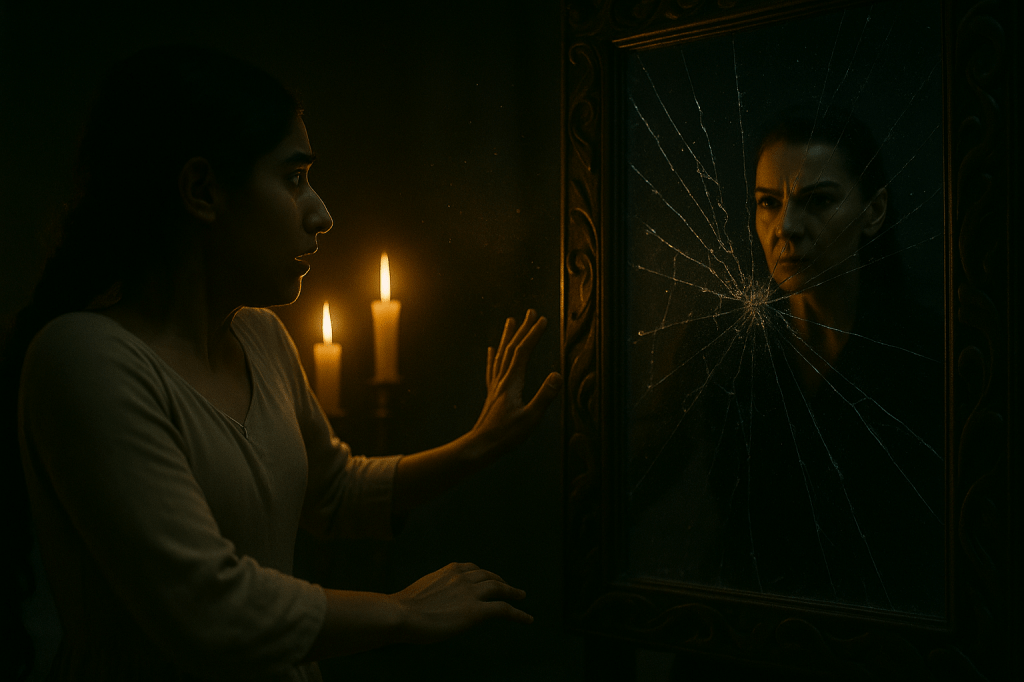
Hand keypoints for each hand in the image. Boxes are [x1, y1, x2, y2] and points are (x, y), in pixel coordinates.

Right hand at [392, 562, 531, 642]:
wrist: (400, 614)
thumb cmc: (401, 609)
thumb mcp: (418, 593)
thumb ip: (431, 593)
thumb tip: (427, 604)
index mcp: (449, 570)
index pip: (471, 568)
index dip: (483, 574)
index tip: (487, 578)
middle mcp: (462, 577)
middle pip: (488, 576)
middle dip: (499, 580)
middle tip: (508, 586)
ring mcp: (470, 593)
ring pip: (499, 588)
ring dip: (512, 591)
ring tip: (520, 596)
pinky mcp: (476, 612)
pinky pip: (503, 610)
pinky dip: (518, 614)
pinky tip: (527, 619)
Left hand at [470, 309, 561, 458]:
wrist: (480, 445)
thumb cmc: (506, 435)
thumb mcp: (530, 418)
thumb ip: (544, 396)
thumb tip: (556, 375)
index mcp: (512, 383)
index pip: (523, 352)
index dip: (533, 334)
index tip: (543, 320)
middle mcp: (502, 380)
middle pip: (512, 348)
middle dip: (523, 329)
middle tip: (530, 312)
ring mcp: (496, 386)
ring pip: (501, 355)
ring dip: (508, 337)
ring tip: (510, 322)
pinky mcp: (492, 394)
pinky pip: (493, 369)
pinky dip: (494, 356)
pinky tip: (491, 350)